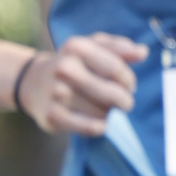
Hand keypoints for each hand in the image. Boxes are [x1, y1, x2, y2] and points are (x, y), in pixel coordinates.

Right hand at [23, 34, 143, 135]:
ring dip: (109, 113)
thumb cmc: (72, 63)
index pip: (116, 68)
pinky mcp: (52, 116)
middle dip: (124, 101)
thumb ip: (119, 48)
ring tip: (102, 107)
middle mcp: (64, 68)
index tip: (129, 86)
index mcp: (76, 47)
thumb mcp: (92, 47)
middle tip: (124, 102)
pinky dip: (99, 127)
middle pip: (112, 93)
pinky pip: (89, 128)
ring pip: (103, 112)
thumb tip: (143, 52)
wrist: (32, 82)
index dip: (129, 81)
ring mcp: (57, 93)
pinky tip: (99, 123)